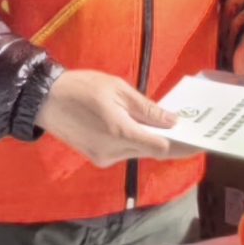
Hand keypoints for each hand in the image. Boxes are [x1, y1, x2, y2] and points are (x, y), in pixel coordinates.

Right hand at [35, 67, 189, 165]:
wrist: (43, 99)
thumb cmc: (82, 86)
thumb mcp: (118, 89)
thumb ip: (147, 109)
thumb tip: (173, 122)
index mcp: (121, 132)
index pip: (162, 148)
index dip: (183, 147)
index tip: (200, 143)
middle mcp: (114, 151)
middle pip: (152, 152)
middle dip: (172, 143)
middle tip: (190, 132)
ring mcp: (104, 158)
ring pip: (138, 152)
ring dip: (153, 142)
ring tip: (168, 127)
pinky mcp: (96, 158)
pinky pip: (124, 152)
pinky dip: (136, 142)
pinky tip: (142, 129)